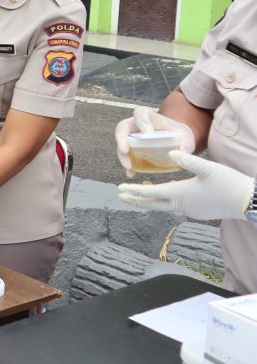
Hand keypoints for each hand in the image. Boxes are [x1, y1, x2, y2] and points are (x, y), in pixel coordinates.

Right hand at [114, 107, 194, 171]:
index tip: (148, 134)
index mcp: (150, 117)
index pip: (141, 113)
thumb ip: (186, 143)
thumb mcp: (185, 136)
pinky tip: (131, 173)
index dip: (142, 122)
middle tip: (125, 150)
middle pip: (122, 127)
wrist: (176, 140)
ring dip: (123, 155)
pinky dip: (127, 165)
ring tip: (129, 166)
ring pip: (122, 144)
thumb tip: (182, 153)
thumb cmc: (178, 134)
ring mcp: (132, 137)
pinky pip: (126, 156)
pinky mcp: (132, 150)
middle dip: (121, 139)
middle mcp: (136, 125)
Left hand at [117, 151, 253, 220]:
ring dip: (149, 200)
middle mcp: (181, 205)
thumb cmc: (229, 183)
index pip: (150, 193)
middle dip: (135, 199)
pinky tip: (164, 193)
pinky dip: (163, 201)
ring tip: (138, 192)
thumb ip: (189, 160)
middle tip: (120, 195)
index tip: (119, 188)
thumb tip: (171, 152)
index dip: (133, 191)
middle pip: (152, 204)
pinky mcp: (196, 212)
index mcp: (180, 193)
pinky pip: (174, 207)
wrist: (247, 202)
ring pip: (162, 206)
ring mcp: (188, 210)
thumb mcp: (208, 168)